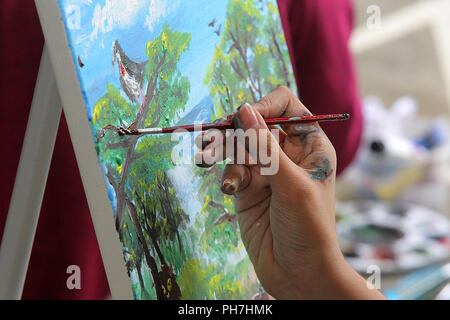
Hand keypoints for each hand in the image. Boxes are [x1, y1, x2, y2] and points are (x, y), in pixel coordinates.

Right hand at [196, 86, 384, 299]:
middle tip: (213, 138)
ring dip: (223, 153)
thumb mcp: (290, 184)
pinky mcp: (248, 188)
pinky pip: (231, 169)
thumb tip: (243, 109)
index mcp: (309, 145)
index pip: (284, 106)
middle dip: (234, 131)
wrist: (298, 274)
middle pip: (254, 124)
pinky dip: (228, 175)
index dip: (264, 106)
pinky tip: (230, 189)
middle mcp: (286, 153)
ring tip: (209, 161)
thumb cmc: (309, 229)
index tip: (245, 118)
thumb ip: (265, 147)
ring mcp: (265, 171)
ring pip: (237, 146)